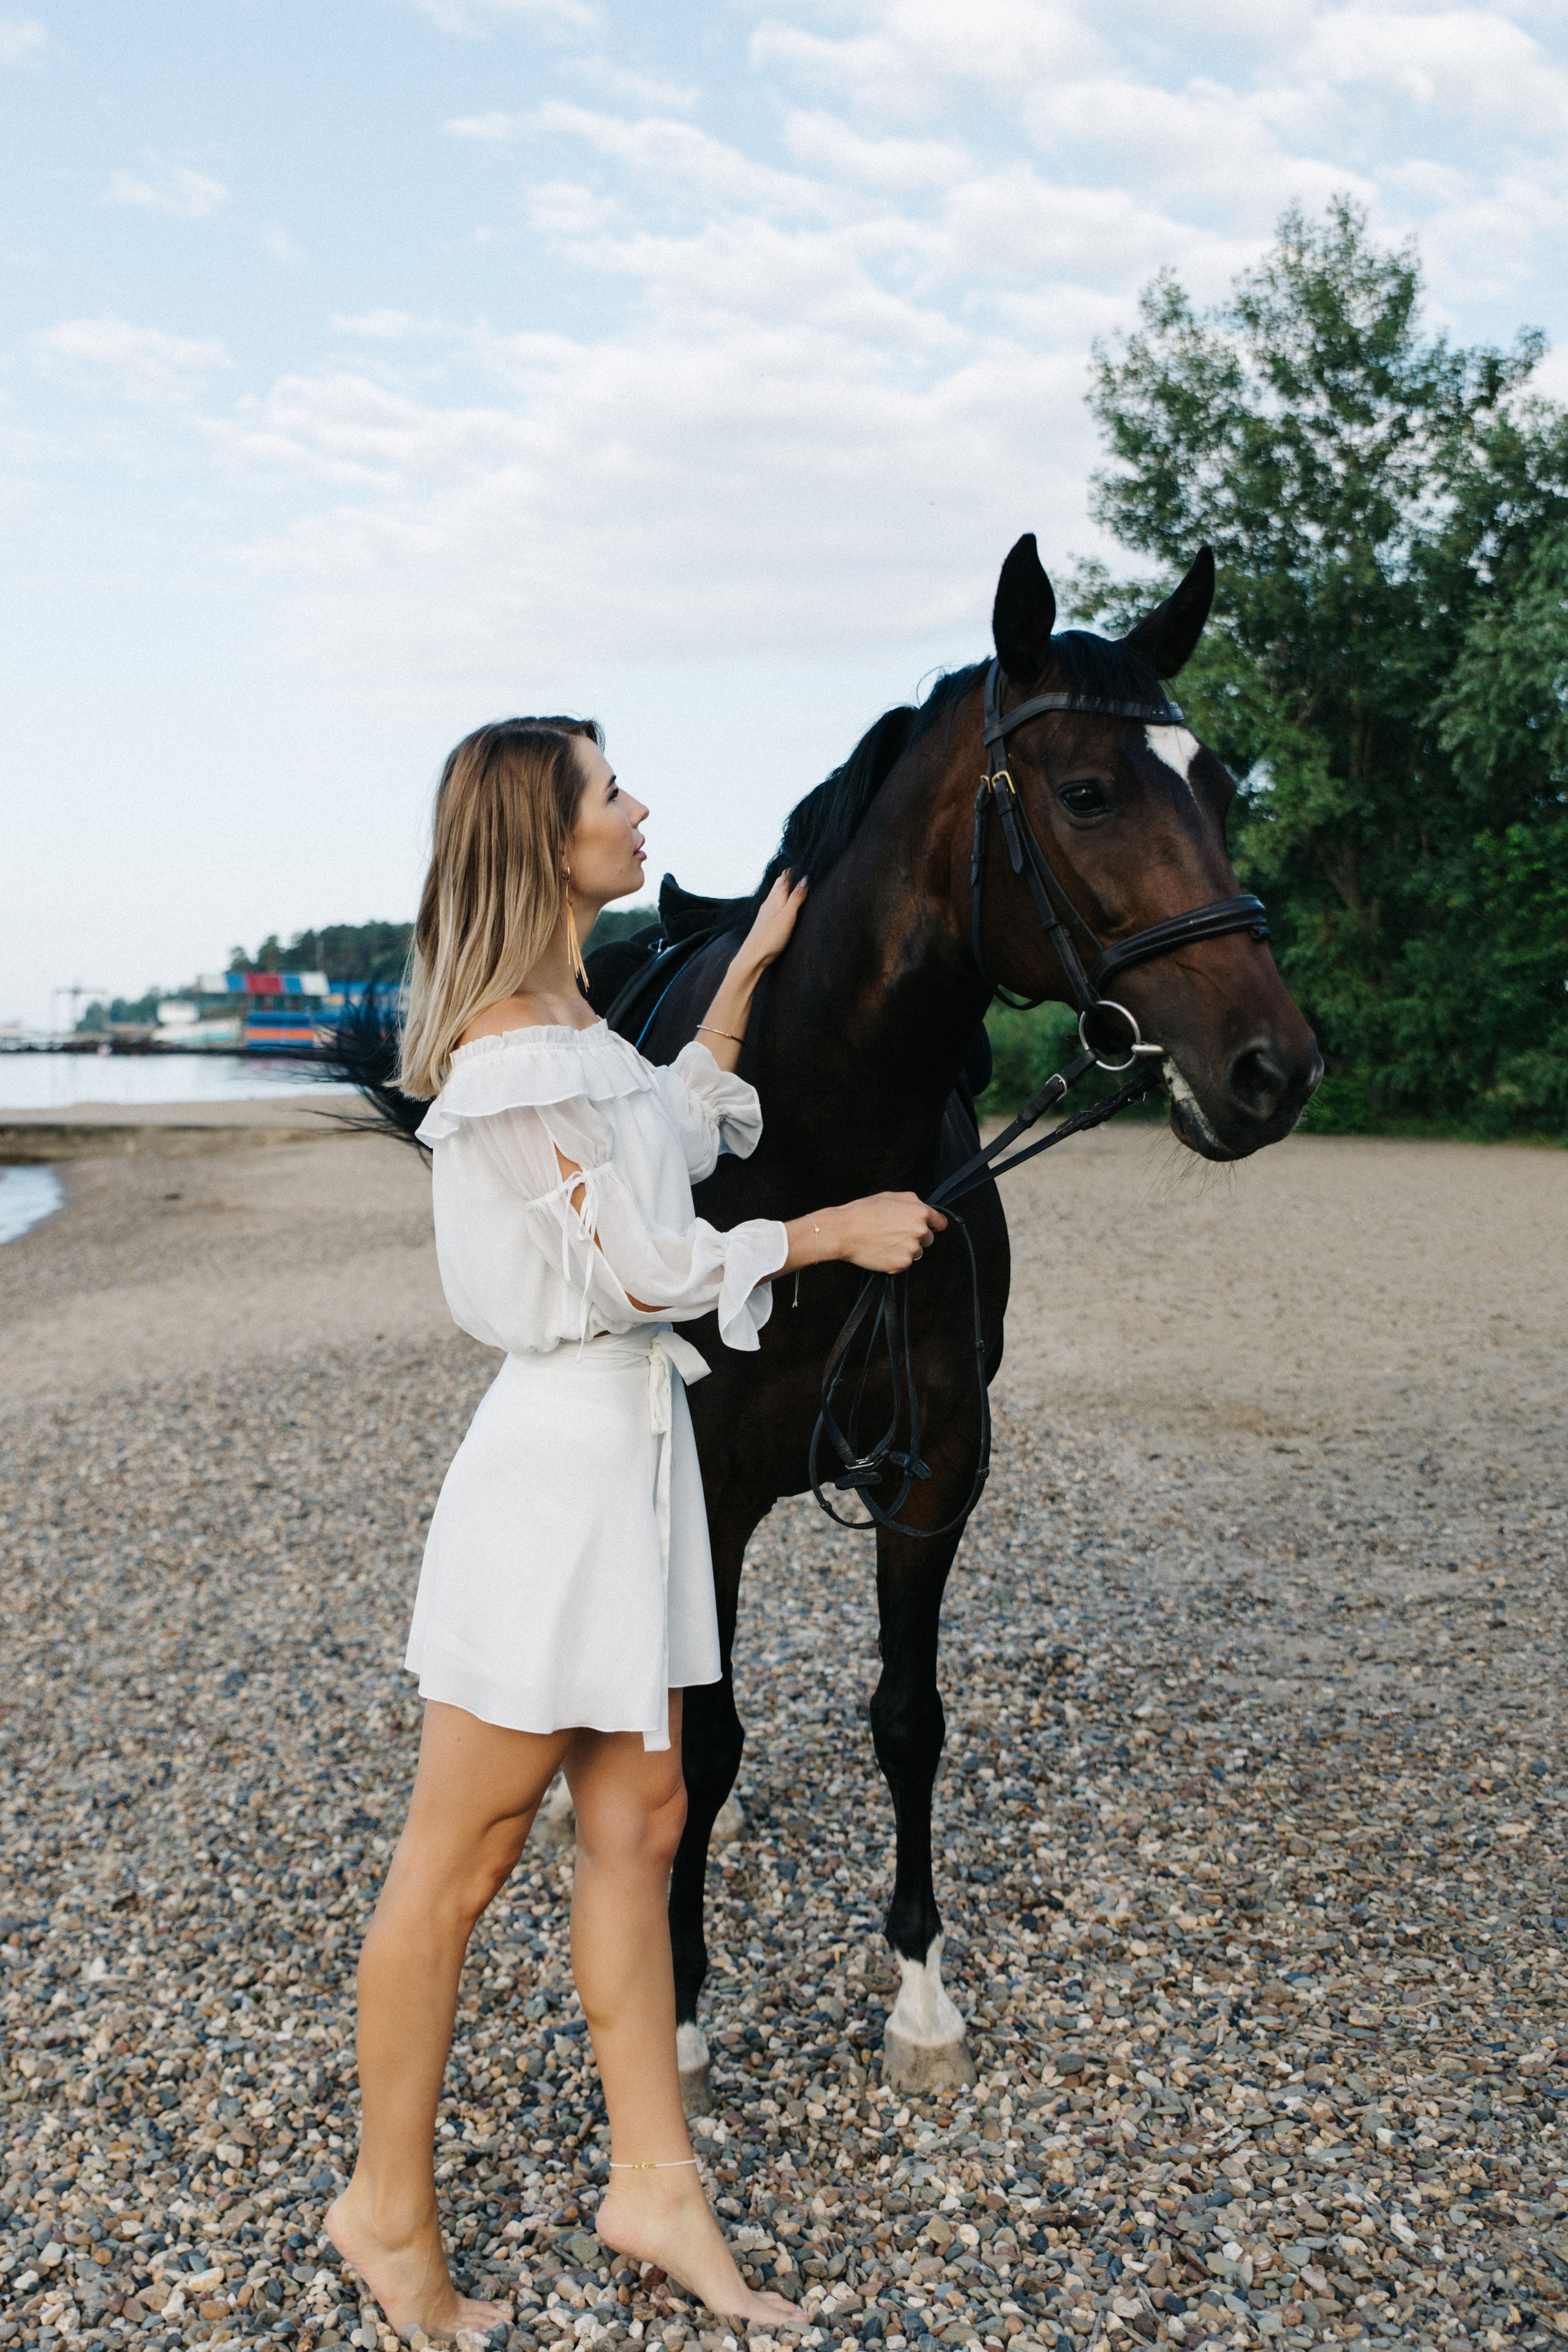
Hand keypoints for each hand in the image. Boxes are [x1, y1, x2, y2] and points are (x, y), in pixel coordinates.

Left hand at [738, 871, 807, 972]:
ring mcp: (765, 913)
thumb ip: (796, 898)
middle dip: (786, 878)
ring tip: (788, 883)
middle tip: (793, 870)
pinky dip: (779, 899)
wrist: (752, 956)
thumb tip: (805, 878)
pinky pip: (773, 905)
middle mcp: (768, 903)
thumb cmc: (770, 937)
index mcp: (775, 899)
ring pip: (774, 895)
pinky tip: (778, 905)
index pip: (784, 879)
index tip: (798, 863)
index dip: (791, 872)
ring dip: (782, 888)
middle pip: (778, 886)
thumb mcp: (788, 916)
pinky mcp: (764, 923)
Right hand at [831, 1192, 946, 1274]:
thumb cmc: (864, 1211)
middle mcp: (919, 1231)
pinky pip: (904, 1264)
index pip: (940, 1222)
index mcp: (919, 1212)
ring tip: (885, 1241)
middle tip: (895, 1233)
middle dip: (916, 1237)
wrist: (844, 1231)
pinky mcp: (901, 1264)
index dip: (933, 1224)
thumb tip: (925, 1209)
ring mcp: (911, 1249)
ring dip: (906, 1249)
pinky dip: (895, 1260)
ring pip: (917, 1252)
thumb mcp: (891, 1196)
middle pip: (929, 1239)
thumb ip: (913, 1202)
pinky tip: (881, 1250)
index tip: (928, 1228)